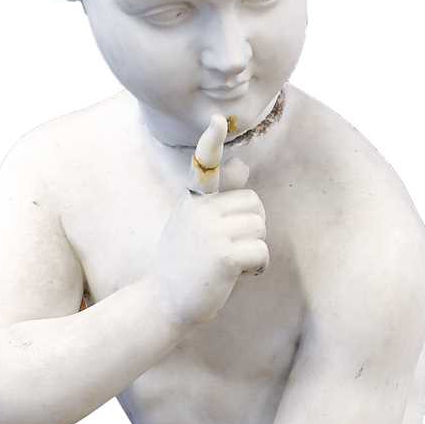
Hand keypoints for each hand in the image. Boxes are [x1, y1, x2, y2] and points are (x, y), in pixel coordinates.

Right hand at [152, 114, 267, 328]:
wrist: (163, 304)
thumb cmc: (184, 266)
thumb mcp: (194, 225)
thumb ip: (216, 199)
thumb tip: (243, 164)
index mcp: (192, 202)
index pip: (204, 166)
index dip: (211, 142)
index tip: (217, 120)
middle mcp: (199, 211)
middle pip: (254, 203)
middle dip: (253, 226)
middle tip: (233, 247)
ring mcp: (210, 232)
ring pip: (260, 226)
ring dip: (256, 248)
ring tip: (234, 263)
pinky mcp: (222, 255)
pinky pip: (261, 250)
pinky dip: (259, 266)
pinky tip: (243, 275)